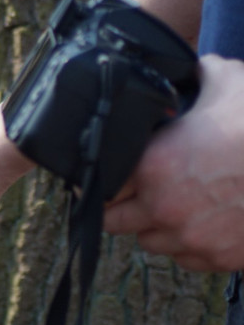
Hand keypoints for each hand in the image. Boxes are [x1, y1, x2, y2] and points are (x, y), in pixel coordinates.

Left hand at [104, 54, 243, 271]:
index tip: (106, 172)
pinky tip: (200, 222)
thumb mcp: (226, 81)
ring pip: (149, 243)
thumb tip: (185, 64)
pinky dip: (188, 245)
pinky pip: (187, 260)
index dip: (100, 178)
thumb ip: (194, 74)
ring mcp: (193, 238)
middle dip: (121, 206)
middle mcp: (163, 207)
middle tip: (135, 191)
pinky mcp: (221, 259)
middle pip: (113, 221)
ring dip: (153, 226)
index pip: (98, 185)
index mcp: (152, 166)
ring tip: (171, 205)